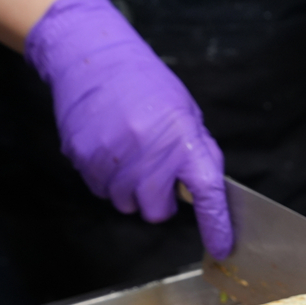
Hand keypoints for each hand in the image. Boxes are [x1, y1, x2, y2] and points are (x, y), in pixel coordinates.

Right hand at [25, 0, 231, 257]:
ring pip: (125, 204)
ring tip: (129, 154)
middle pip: (156, 212)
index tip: (221, 247)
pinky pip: (99, 189)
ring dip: (130, 190)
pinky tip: (108, 148)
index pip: (208, 194)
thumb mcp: (185, 112)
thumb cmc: (145, 83)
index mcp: (183, 140)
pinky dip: (106, 178)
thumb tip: (204, 189)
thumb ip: (196, 152)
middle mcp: (150, 154)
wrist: (94, 56)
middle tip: (156, 175)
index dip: (216, 226)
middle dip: (159, 201)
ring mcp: (114, 158)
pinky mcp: (84, 158)